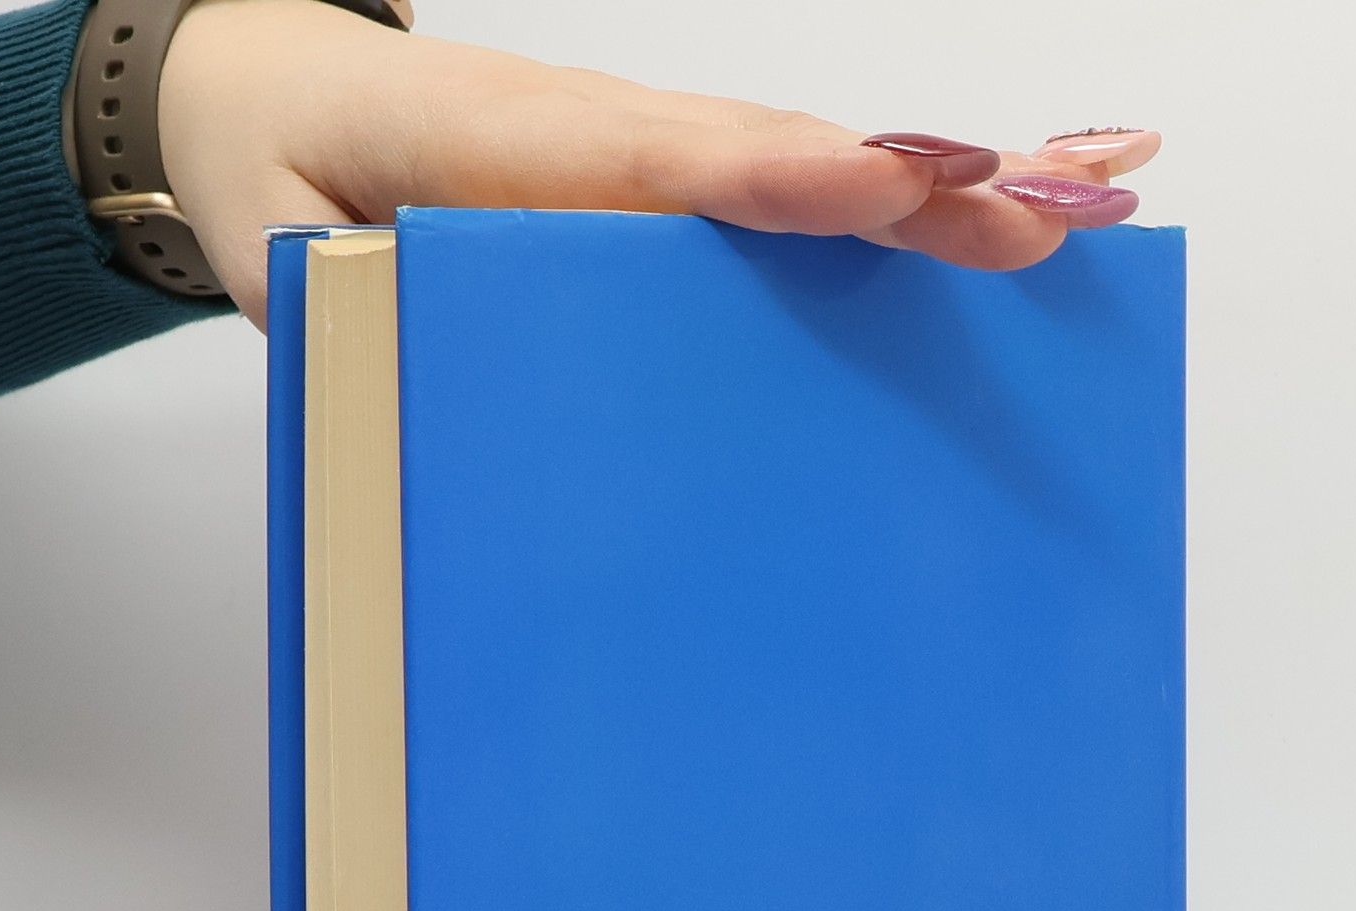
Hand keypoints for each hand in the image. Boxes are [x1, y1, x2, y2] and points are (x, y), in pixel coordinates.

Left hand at [158, 0, 1161, 325]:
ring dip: (947, 183)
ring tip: (1086, 203)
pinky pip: (783, 186)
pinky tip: (986, 204)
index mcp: (511, 149)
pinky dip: (892, 191)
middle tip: (1054, 217)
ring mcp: (646, 156)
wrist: (269, 92)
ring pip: (809, 164)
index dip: (782, 176)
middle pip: (784, 156)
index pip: (666, 160)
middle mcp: (607, 140)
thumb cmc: (280, 174)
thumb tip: (446, 372)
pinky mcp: (660, 181)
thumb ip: (355, 307)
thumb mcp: (286, 254)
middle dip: (922, 187)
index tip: (888, 186)